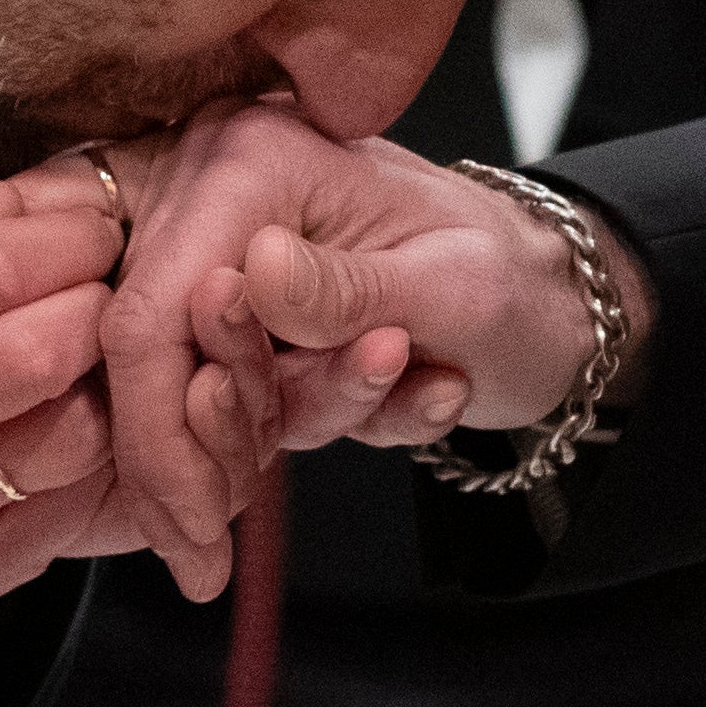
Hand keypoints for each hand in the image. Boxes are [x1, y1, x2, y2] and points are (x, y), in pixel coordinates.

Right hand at [0, 180, 132, 706]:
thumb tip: (27, 197)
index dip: (64, 235)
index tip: (89, 226)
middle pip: (45, 349)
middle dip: (98, 299)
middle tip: (103, 285)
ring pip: (82, 435)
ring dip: (108, 381)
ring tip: (91, 358)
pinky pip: (85, 498)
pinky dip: (104, 448)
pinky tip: (78, 419)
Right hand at [97, 100, 636, 598]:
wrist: (552, 294)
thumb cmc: (514, 276)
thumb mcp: (450, 286)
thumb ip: (347, 290)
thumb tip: (250, 276)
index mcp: (255, 162)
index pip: (156, 309)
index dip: (161, 431)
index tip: (195, 532)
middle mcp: (220, 194)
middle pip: (153, 353)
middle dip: (202, 459)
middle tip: (239, 544)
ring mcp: (227, 249)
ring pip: (196, 382)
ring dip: (290, 427)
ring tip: (409, 390)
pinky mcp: (244, 304)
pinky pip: (239, 391)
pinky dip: (316, 420)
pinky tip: (420, 396)